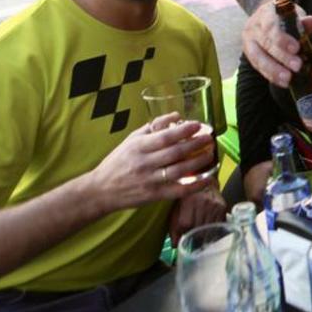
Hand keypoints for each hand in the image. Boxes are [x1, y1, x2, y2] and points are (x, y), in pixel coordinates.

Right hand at [88, 113, 214, 213]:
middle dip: (195, 144)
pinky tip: (207, 179)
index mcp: (138, 147)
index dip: (183, 131)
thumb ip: (153, 127)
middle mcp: (144, 163)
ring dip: (198, 162)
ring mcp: (150, 180)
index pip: (164, 137)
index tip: (198, 125)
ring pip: (179, 170)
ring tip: (210, 153)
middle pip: (175, 153)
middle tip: (209, 138)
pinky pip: (179, 191)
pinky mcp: (155, 195)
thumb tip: (176, 115)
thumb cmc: (118, 162)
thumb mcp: (131, 140)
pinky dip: (195, 185)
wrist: (101, 190)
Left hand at [168, 182, 226, 245]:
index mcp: (188, 200)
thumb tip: (175, 245)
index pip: (186, 224)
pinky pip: (217, 224)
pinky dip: (212, 229)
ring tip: (199, 232)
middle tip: (191, 236)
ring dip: (203, 233)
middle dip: (193, 235)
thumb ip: (174, 226)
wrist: (204, 181)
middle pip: (197, 228)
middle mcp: (202, 201)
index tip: (182, 237)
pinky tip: (208, 227)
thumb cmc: (187, 197)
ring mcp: (214, 204)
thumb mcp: (176, 208)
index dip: (183, 233)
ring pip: (208, 228)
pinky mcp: (222, 207)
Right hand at [242, 0, 311, 87]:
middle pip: (266, 43)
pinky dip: (271, 75)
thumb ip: (301, 20)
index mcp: (265, 13)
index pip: (271, 26)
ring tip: (288, 79)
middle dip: (282, 56)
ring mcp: (249, 41)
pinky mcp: (248, 54)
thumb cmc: (283, 17)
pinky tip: (283, 82)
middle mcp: (253, 27)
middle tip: (297, 66)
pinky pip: (258, 67)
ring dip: (274, 70)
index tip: (296, 48)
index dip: (282, 38)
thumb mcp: (293, 14)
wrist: (266, 17)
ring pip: (258, 58)